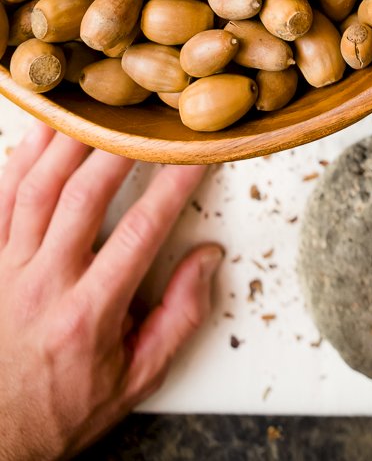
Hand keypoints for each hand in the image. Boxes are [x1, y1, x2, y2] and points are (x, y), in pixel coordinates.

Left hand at [0, 123, 221, 460]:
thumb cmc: (66, 408)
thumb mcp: (138, 379)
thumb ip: (179, 317)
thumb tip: (208, 259)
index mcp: (87, 316)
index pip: (141, 233)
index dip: (173, 186)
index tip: (197, 154)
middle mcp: (42, 285)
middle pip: (83, 196)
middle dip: (119, 146)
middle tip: (145, 113)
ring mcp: (7, 270)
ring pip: (35, 189)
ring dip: (67, 142)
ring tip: (95, 107)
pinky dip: (17, 161)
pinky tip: (39, 134)